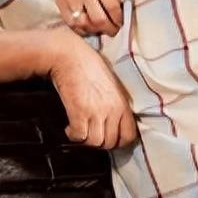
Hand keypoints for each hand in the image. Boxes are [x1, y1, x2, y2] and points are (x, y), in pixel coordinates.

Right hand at [19, 0, 122, 36]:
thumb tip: (115, 4)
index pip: (112, 6)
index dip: (119, 18)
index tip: (121, 22)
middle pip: (99, 19)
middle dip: (109, 29)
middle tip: (113, 30)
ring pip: (85, 24)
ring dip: (95, 31)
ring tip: (100, 30)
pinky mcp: (61, 4)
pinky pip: (71, 23)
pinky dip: (80, 29)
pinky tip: (86, 28)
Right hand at [46, 28, 136, 148]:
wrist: (68, 55)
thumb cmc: (87, 65)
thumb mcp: (110, 84)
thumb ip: (114, 103)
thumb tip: (112, 121)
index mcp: (122, 102)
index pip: (129, 135)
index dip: (118, 142)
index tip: (108, 138)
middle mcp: (112, 109)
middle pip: (110, 142)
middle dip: (99, 142)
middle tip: (89, 134)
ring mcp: (96, 112)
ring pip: (95, 143)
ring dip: (86, 140)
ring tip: (80, 131)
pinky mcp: (79, 112)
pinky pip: (79, 136)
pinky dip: (73, 135)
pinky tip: (70, 128)